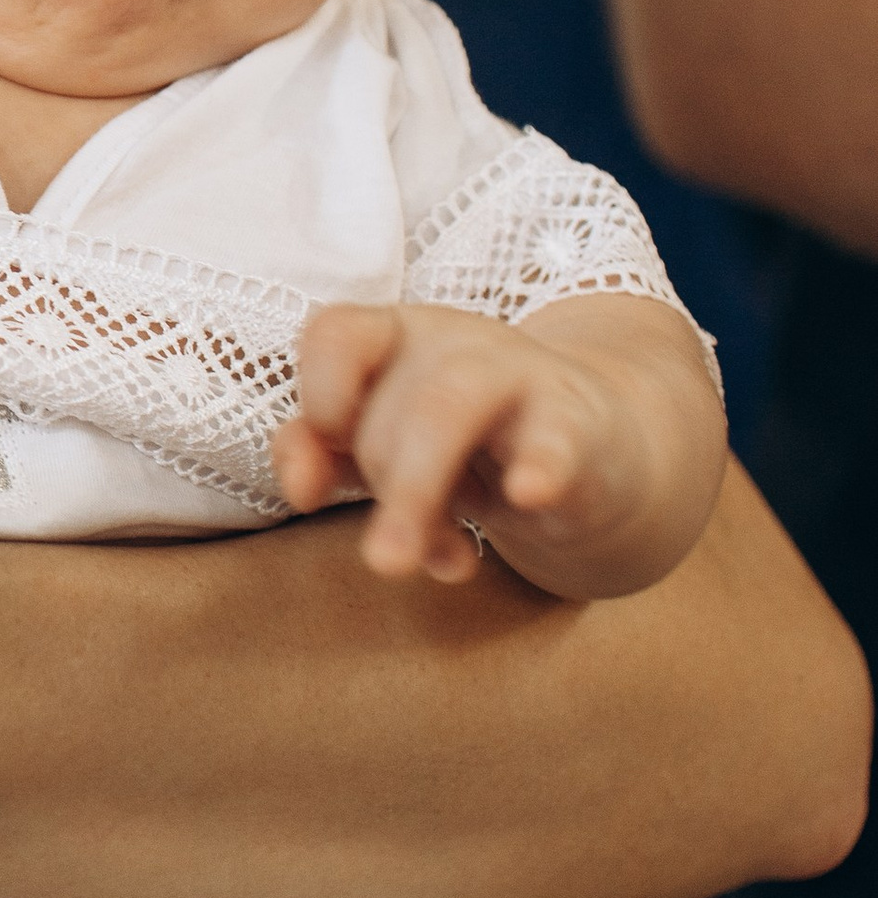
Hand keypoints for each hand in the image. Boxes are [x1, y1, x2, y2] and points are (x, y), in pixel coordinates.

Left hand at [272, 302, 659, 583]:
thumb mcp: (386, 450)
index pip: (337, 333)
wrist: (596, 456)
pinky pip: (555, 438)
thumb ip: (325, 456)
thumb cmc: (466, 449)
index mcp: (397, 338)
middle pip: (395, 402)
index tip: (318, 478)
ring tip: (396, 564)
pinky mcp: (579, 426)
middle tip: (388, 557)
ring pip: (449, 409)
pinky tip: (526, 495)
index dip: (318, 399)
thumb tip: (301, 488)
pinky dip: (539, 465)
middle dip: (382, 484)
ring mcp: (521, 377)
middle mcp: (455, 344)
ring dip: (413, 494)